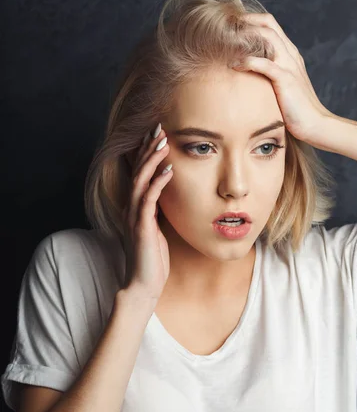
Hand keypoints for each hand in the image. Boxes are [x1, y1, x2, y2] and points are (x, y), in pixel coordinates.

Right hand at [121, 126, 172, 300]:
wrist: (144, 284)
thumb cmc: (152, 259)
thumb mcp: (158, 230)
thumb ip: (159, 212)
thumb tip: (170, 197)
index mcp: (136, 208)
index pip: (139, 173)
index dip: (146, 153)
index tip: (157, 134)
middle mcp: (132, 208)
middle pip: (137, 171)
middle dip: (148, 148)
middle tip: (159, 127)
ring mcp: (134, 217)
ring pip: (141, 181)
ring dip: (152, 160)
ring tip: (163, 142)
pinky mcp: (141, 227)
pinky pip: (148, 200)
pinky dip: (158, 183)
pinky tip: (168, 170)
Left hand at [231, 12, 331, 141]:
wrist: (315, 124)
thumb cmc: (296, 110)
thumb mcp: (282, 87)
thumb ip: (269, 77)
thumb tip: (248, 76)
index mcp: (290, 54)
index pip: (270, 25)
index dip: (250, 21)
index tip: (231, 26)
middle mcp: (290, 54)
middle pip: (268, 23)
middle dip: (245, 20)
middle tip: (224, 25)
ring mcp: (289, 65)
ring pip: (267, 36)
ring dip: (245, 35)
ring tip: (225, 38)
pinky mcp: (286, 79)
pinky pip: (264, 63)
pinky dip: (247, 61)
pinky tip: (233, 65)